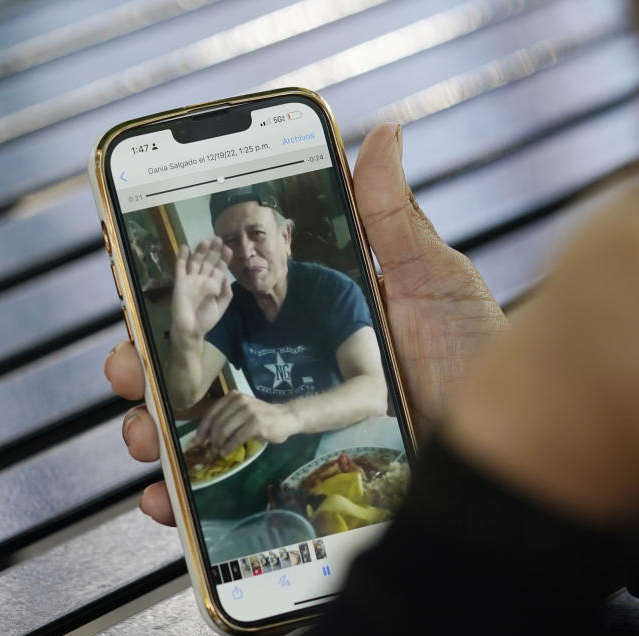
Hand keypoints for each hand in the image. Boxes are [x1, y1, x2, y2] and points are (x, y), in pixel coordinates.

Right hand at [105, 123, 508, 524]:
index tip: (140, 288)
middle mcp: (293, 375)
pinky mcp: (298, 484)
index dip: (181, 299)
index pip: (231, 305)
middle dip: (149, 364)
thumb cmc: (476, 355)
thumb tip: (385, 135)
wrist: (511, 447)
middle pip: (200, 368)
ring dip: (155, 429)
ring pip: (202, 430)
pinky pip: (230, 493)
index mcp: (313, 321)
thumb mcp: (433, 280)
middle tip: (128, 362)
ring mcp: (293, 432)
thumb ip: (393, 217)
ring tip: (147, 432)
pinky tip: (172, 496)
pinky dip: (187, 498)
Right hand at [170, 237, 232, 337]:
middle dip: (213, 251)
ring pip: (196, 261)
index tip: (228, 249)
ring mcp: (191, 279)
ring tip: (206, 240)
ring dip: (200, 251)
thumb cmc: (206, 320)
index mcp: (213, 285)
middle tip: (218, 239)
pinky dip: (182, 257)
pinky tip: (184, 247)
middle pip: (208, 262)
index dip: (223, 259)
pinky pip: (180, 267)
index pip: (219, 268)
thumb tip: (226, 277)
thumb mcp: (221, 306)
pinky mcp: (180, 282)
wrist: (190, 329)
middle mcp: (202, 279)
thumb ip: (226, 292)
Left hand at [193, 391, 299, 455]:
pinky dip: (229, 447)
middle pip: (216, 423)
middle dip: (210, 439)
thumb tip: (205, 436)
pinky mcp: (256, 423)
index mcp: (233, 396)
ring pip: (224, 430)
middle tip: (210, 450)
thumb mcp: (242, 412)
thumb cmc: (262, 417)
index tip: (197, 441)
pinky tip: (227, 452)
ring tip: (219, 452)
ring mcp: (248, 411)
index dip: (202, 428)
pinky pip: (236, 437)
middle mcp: (239, 400)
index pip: (211, 412)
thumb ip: (226, 418)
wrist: (286, 417)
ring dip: (219, 444)